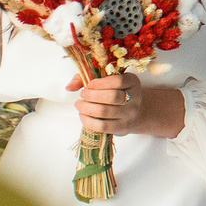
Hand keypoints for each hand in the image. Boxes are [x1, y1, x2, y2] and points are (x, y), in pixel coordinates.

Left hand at [70, 72, 185, 138]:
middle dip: (92, 95)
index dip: (100, 83)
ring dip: (86, 108)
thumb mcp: (107, 80)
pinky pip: (102, 126)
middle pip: (112, 97)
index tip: (89, 84)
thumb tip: (69, 87)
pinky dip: (88, 121)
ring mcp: (130, 114)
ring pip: (105, 111)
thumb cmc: (115, 93)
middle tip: (82, 95)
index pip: (119, 81)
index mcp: (133, 82)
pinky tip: (83, 115)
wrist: (134, 112)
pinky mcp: (123, 128)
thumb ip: (86, 78)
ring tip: (79, 104)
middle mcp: (135, 98)